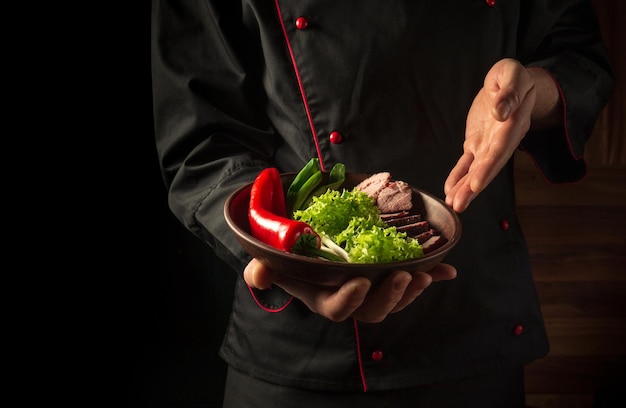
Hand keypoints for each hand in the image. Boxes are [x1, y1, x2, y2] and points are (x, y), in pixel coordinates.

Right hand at [244, 258, 456, 322]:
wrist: (303, 238)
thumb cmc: (288, 251)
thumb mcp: (271, 258)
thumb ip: (264, 268)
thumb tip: (259, 276)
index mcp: (324, 297)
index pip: (337, 309)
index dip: (349, 300)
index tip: (360, 281)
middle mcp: (350, 296)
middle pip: (373, 309)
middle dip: (390, 297)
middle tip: (401, 277)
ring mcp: (371, 286)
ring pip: (394, 299)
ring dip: (412, 289)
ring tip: (425, 275)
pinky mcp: (387, 273)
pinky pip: (410, 279)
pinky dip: (430, 276)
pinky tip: (447, 271)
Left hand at [444, 58, 536, 212]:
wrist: (509, 84)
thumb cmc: (512, 76)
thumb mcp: (511, 74)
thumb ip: (509, 91)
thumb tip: (500, 111)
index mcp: (512, 123)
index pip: (500, 149)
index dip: (488, 167)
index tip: (476, 183)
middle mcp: (501, 139)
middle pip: (488, 166)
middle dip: (473, 187)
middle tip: (459, 204)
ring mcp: (489, 144)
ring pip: (476, 169)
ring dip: (465, 188)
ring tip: (453, 205)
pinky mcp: (477, 143)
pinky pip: (467, 163)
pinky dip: (458, 176)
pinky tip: (450, 191)